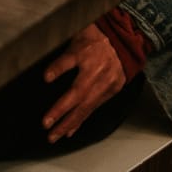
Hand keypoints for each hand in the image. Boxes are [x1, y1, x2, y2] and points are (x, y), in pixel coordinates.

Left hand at [42, 23, 125, 142]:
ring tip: (56, 135)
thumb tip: (46, 74)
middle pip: (78, 95)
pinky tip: (70, 131)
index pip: (69, 61)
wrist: (125, 41)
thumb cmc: (96, 37)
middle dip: (62, 113)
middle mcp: (97, 72)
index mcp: (87, 54)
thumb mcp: (76, 36)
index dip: (57, 69)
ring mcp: (106, 84)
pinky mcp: (111, 91)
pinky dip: (81, 120)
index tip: (46, 78)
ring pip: (86, 107)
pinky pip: (94, 108)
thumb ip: (62, 55)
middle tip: (47, 125)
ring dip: (70, 123)